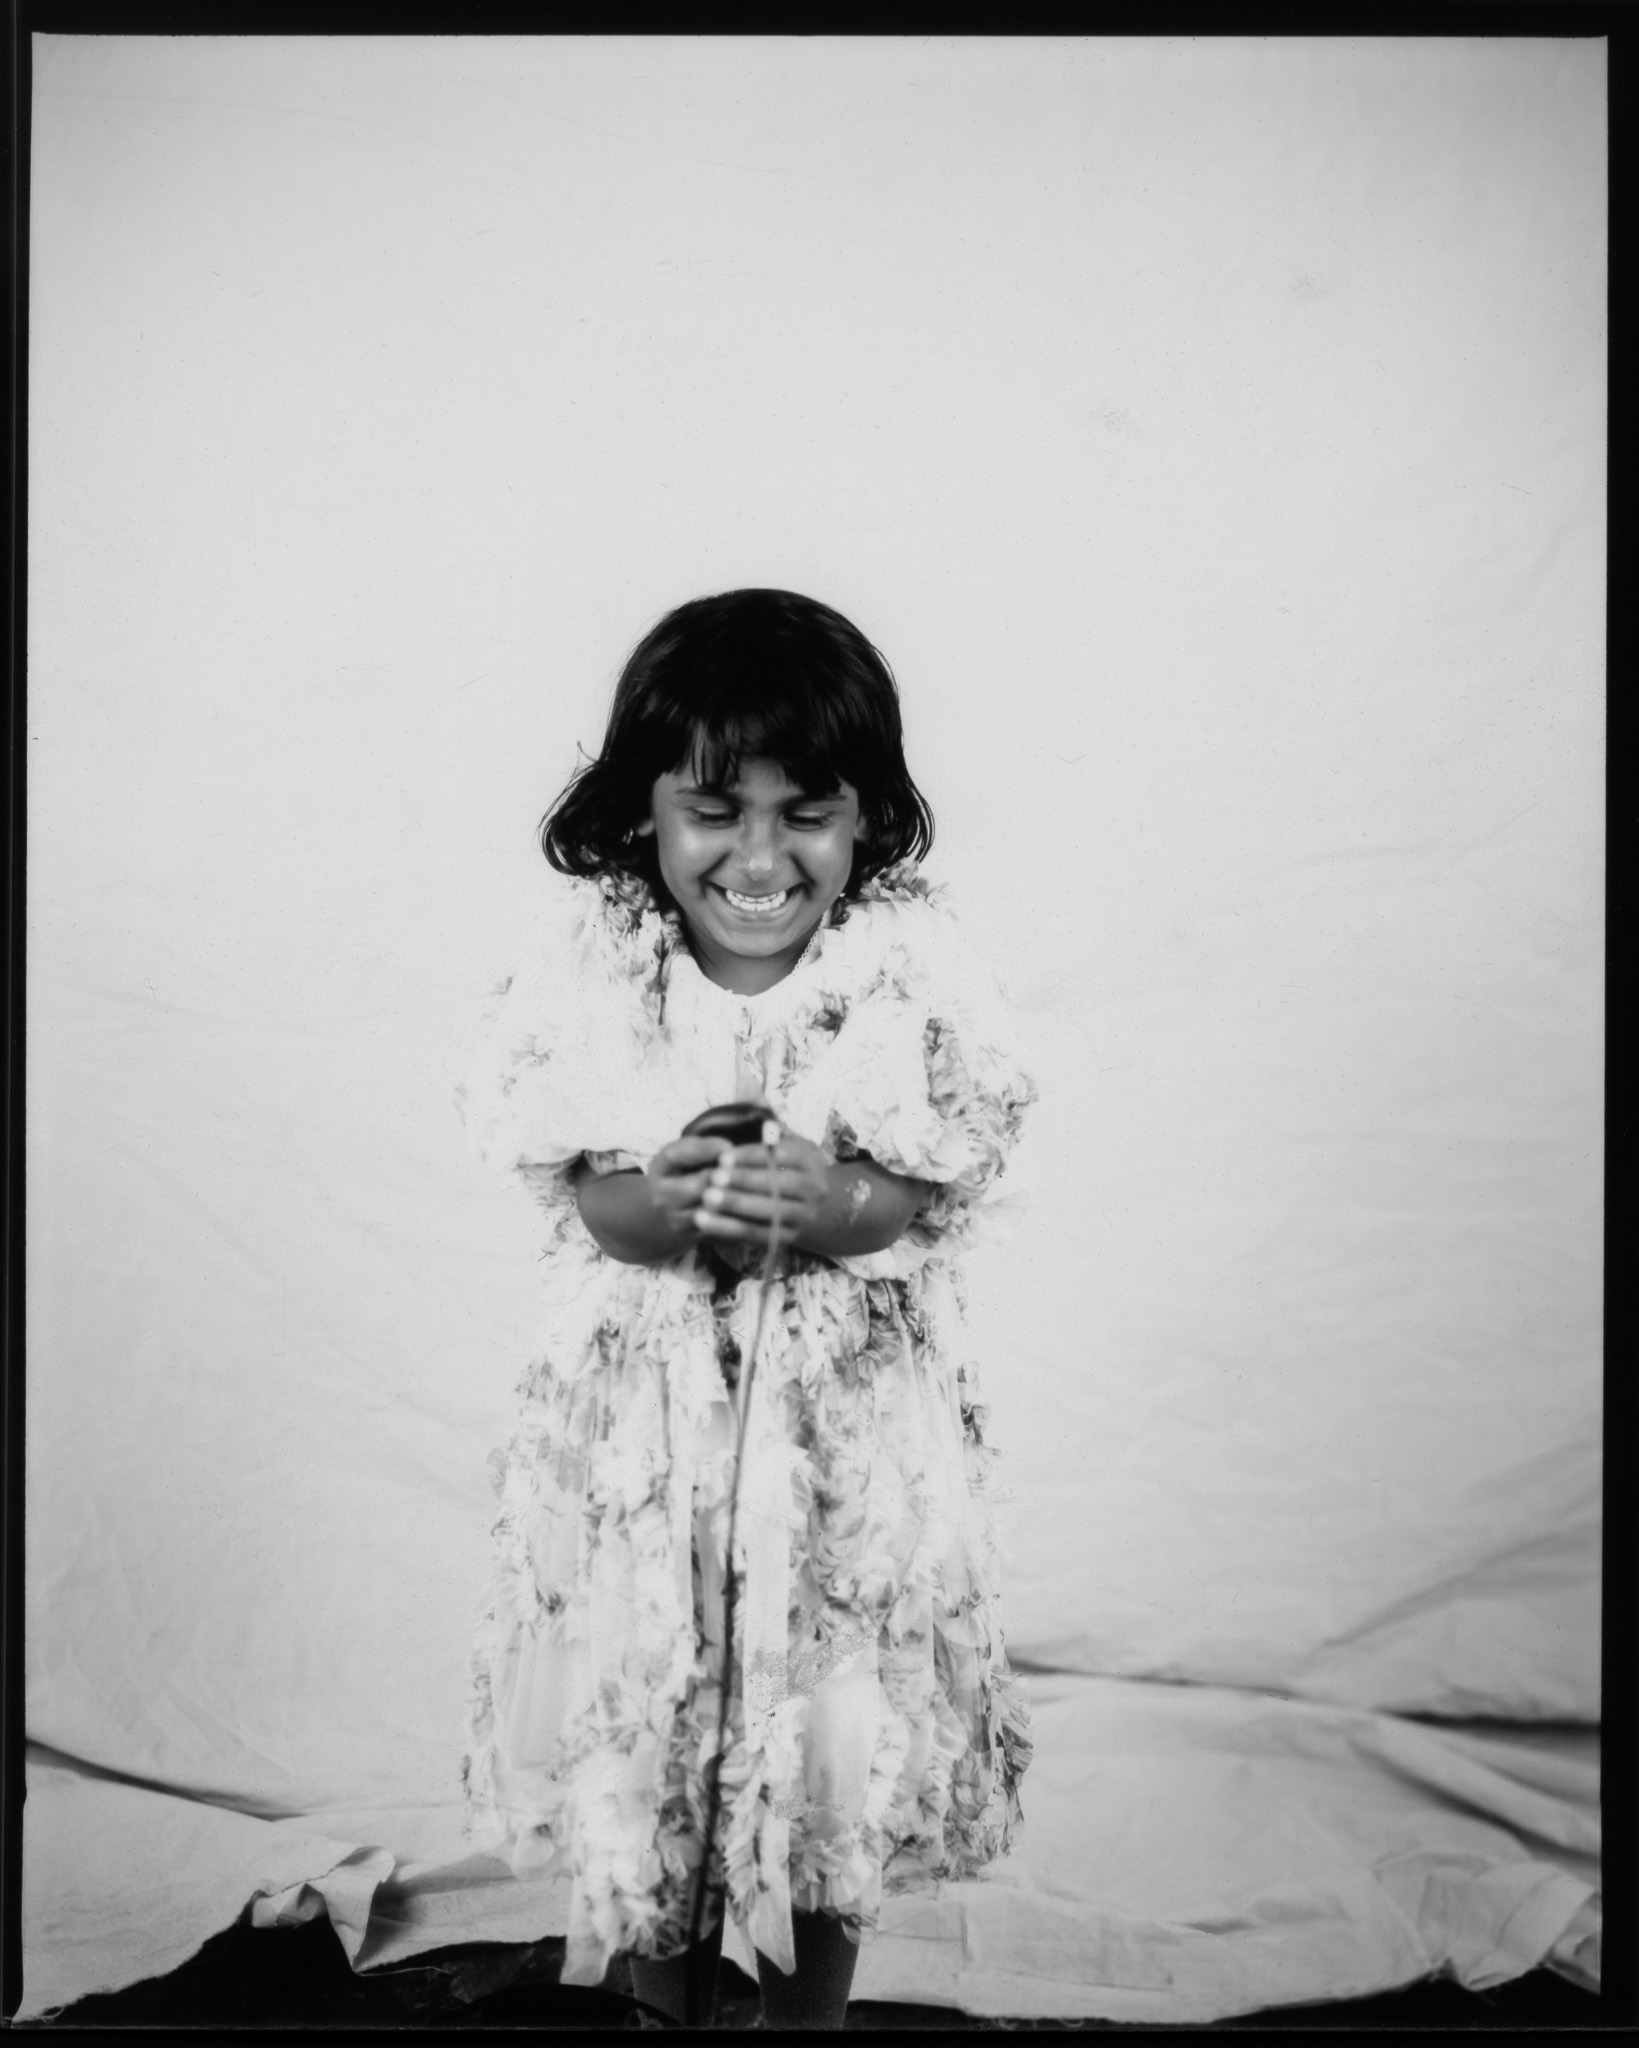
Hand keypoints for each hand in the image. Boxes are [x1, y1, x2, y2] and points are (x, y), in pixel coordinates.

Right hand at [640, 1135, 742, 1250]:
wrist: (670, 1211)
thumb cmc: (685, 1173)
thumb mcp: (684, 1156)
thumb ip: (702, 1148)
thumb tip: (730, 1149)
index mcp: (659, 1169)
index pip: (674, 1155)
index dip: (702, 1149)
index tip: (728, 1144)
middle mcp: (661, 1196)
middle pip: (692, 1187)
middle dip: (720, 1178)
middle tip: (746, 1170)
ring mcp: (675, 1219)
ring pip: (707, 1211)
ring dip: (731, 1200)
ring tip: (752, 1190)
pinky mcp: (691, 1235)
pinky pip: (716, 1228)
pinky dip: (736, 1218)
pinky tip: (753, 1207)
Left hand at [691, 1130, 831, 1252]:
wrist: (808, 1204)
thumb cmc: (784, 1164)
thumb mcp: (783, 1140)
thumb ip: (767, 1125)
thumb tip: (753, 1096)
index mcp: (812, 1160)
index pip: (783, 1156)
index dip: (752, 1156)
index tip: (723, 1156)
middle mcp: (815, 1190)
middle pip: (777, 1186)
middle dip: (742, 1182)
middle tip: (712, 1178)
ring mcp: (804, 1218)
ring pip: (767, 1213)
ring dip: (734, 1207)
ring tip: (705, 1199)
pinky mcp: (787, 1239)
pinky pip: (755, 1235)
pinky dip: (728, 1228)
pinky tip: (704, 1221)